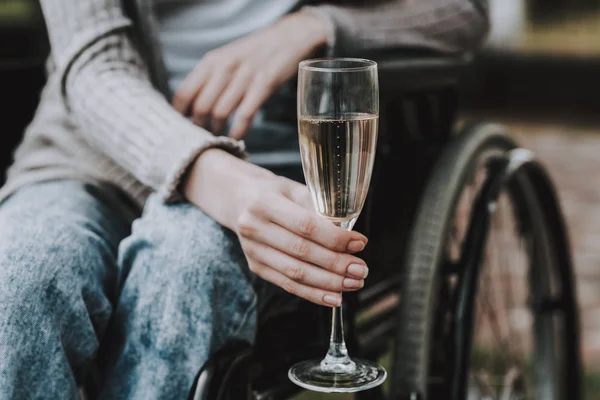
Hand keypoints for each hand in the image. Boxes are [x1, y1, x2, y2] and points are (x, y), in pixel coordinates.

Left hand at [172, 11, 326, 138]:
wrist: (288, 38)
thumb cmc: (254, 55)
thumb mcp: (226, 59)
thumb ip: (209, 79)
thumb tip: (190, 107)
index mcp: (211, 62)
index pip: (184, 93)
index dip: (179, 116)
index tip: (181, 129)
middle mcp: (224, 67)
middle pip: (200, 106)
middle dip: (198, 128)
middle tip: (201, 140)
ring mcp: (244, 76)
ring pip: (220, 112)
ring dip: (217, 132)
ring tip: (218, 140)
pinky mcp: (264, 85)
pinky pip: (245, 115)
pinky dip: (238, 131)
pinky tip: (237, 139)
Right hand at [184, 149, 367, 306]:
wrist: (238, 200)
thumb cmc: (274, 192)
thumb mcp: (294, 189)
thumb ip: (319, 208)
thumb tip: (350, 233)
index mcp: (265, 203)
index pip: (305, 225)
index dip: (335, 238)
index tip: (360, 243)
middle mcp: (254, 228)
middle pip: (302, 252)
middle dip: (336, 264)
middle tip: (361, 270)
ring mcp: (253, 250)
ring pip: (295, 273)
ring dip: (328, 283)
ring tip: (353, 283)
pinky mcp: (256, 267)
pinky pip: (287, 284)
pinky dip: (313, 293)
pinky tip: (334, 297)